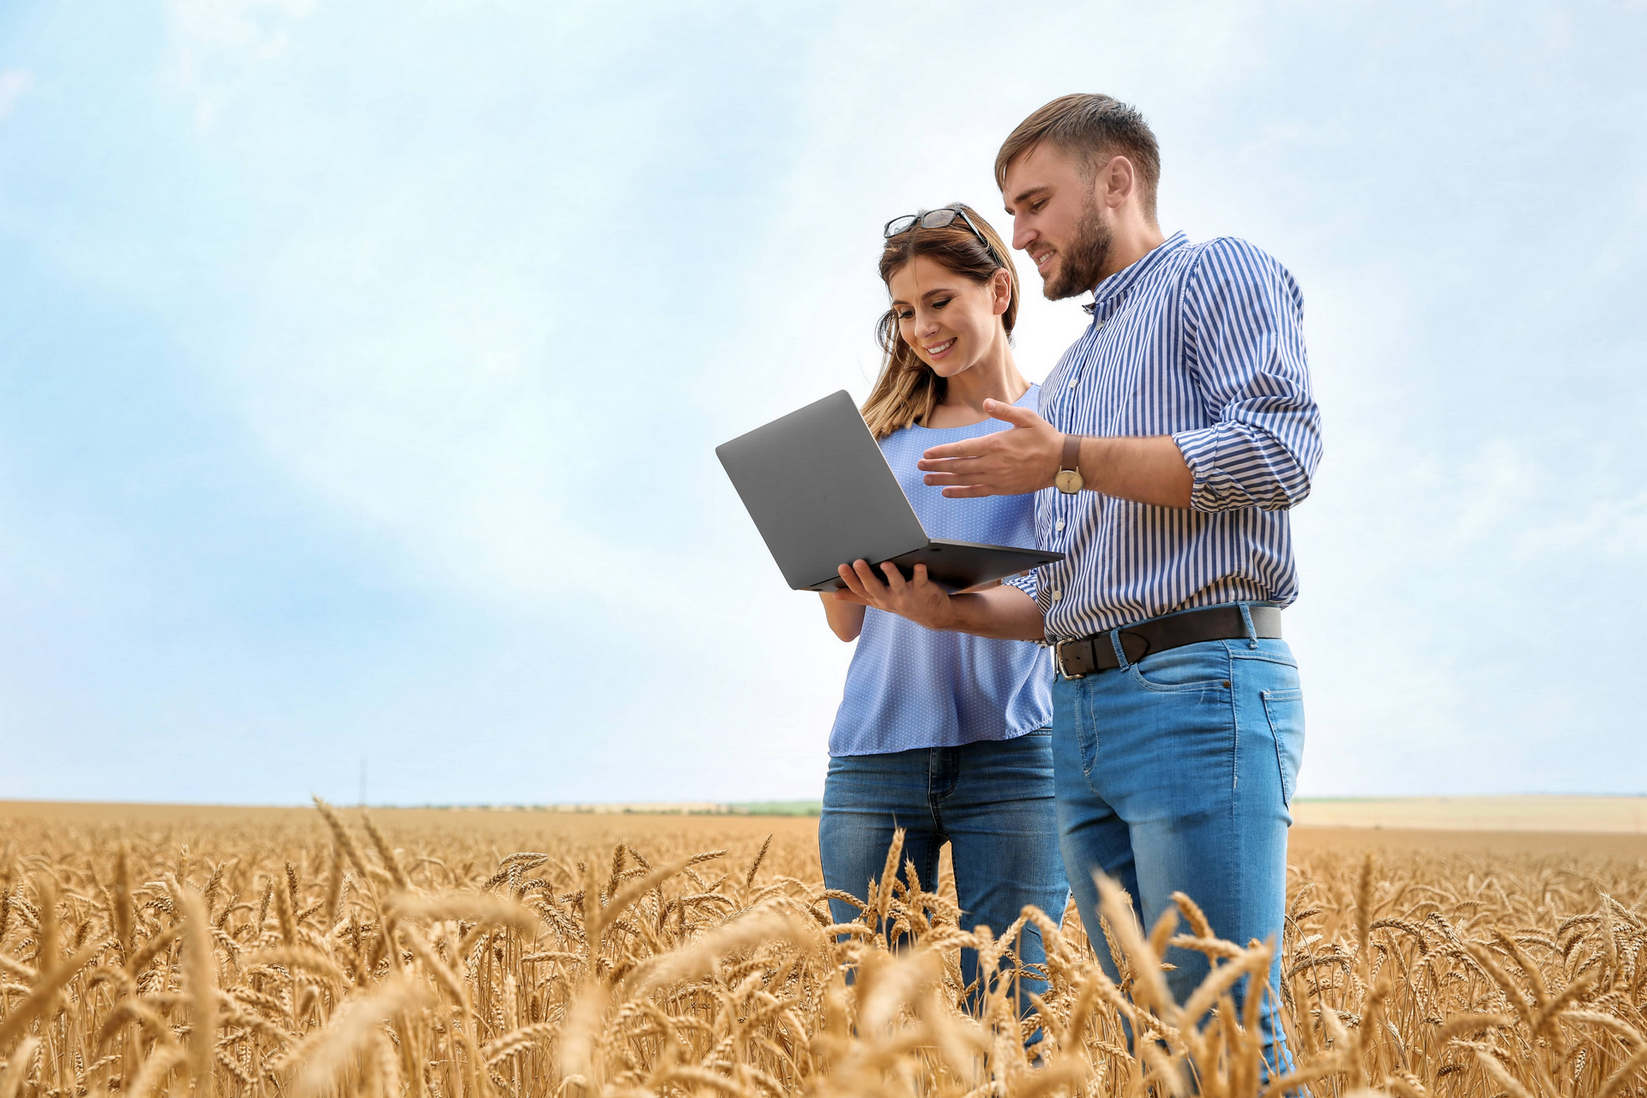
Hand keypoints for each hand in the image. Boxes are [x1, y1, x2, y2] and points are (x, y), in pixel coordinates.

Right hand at [832, 560, 953, 630]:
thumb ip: (857, 596)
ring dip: (891, 574)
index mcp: (877, 598)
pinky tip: (919, 564)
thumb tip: (835, 595)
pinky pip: (921, 580)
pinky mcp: (923, 589)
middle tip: (858, 562)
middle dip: (865, 575)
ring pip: (896, 584)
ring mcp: (906, 595)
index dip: (849, 579)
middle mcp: (889, 599)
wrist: (933, 615)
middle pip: (874, 587)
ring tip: (886, 563)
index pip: (860, 590)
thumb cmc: (902, 602)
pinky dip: (921, 573)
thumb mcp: (878, 601)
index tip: (841, 566)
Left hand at [916, 398, 1060, 496]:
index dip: (942, 452)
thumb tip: (986, 401)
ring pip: (964, 480)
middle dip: (936, 466)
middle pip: (958, 466)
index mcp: (995, 444)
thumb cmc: (1045, 438)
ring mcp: (996, 478)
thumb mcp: (1026, 417)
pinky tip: (947, 492)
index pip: (961, 449)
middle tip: (920, 466)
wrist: (1061, 462)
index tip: (927, 454)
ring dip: (943, 480)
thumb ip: (1004, 410)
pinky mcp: (1002, 488)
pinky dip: (960, 492)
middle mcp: (992, 463)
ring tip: (927, 479)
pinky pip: (976, 492)